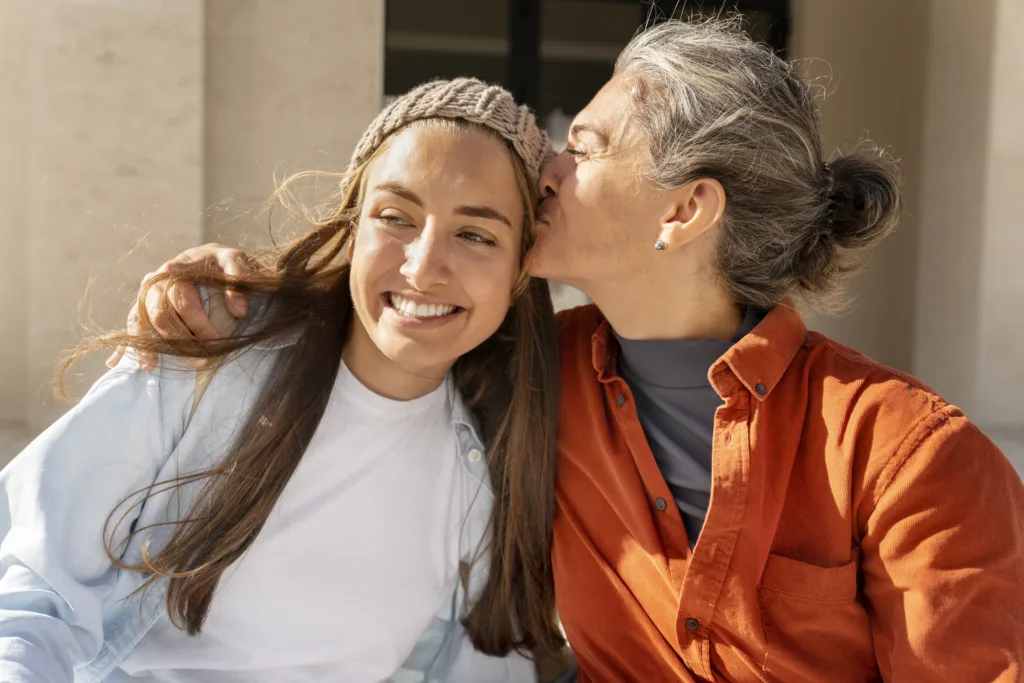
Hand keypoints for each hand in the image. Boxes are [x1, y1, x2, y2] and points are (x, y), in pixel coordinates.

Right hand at [107, 244, 258, 370]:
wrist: (209, 260)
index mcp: (176, 270)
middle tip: (202, 359)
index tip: (215, 339)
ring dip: (154, 346)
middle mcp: (156, 282)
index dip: (197, 322)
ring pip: (143, 321)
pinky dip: (132, 344)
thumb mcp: (235, 261)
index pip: (181, 299)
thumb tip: (239, 310)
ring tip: (164, 365)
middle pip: (160, 314)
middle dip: (180, 340)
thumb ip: (239, 277)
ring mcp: (147, 295)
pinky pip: (132, 325)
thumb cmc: (222, 263)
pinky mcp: (143, 307)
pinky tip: (131, 363)